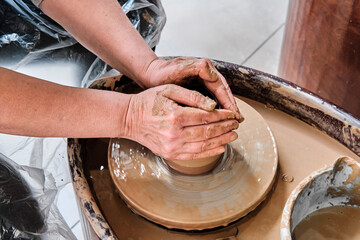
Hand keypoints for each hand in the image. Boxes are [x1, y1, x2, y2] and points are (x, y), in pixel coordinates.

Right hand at [122, 84, 238, 159]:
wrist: (128, 119)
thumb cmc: (148, 102)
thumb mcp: (168, 90)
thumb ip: (191, 96)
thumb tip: (212, 105)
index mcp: (175, 116)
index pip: (207, 117)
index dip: (223, 116)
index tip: (232, 114)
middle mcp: (175, 134)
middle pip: (208, 132)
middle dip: (225, 128)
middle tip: (236, 124)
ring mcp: (172, 146)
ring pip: (204, 145)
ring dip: (221, 141)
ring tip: (233, 136)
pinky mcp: (170, 154)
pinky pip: (194, 155)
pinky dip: (209, 152)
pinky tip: (220, 147)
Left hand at [143, 57, 243, 121]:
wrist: (151, 74)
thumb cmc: (162, 73)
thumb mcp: (177, 70)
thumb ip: (194, 69)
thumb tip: (211, 76)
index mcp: (203, 67)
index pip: (221, 86)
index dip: (228, 101)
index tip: (233, 113)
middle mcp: (206, 73)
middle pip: (223, 92)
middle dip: (231, 106)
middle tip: (238, 120)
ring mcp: (203, 80)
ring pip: (219, 96)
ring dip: (225, 109)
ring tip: (232, 122)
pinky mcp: (198, 87)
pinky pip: (211, 99)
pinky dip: (216, 110)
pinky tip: (219, 120)